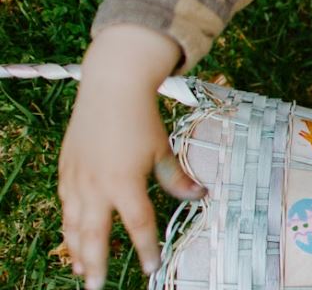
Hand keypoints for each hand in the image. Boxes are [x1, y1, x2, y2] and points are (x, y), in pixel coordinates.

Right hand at [59, 26, 201, 288]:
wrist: (111, 87)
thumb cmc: (140, 119)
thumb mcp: (163, 149)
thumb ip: (176, 178)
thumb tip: (199, 196)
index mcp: (124, 182)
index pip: (137, 225)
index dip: (145, 249)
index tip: (151, 267)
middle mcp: (96, 185)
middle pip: (94, 235)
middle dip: (96, 263)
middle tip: (96, 286)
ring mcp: (77, 179)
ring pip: (73, 225)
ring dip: (77, 250)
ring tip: (81, 271)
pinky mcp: (66, 171)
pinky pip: (65, 206)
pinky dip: (68, 226)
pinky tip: (72, 238)